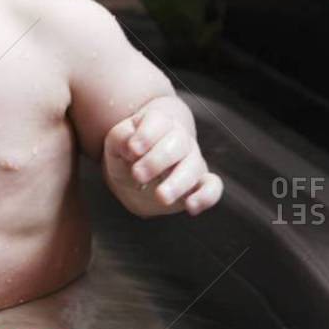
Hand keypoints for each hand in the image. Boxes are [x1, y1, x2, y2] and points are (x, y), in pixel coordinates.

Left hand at [103, 98, 222, 216]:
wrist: (136, 178)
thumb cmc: (126, 156)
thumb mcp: (115, 145)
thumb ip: (120, 138)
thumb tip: (131, 146)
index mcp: (158, 124)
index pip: (159, 121)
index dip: (147, 134)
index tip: (132, 150)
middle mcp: (179, 139)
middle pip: (178, 142)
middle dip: (158, 160)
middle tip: (138, 175)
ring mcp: (192, 160)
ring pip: (194, 166)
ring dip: (178, 182)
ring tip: (161, 197)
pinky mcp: (199, 183)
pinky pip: (212, 187)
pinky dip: (206, 196)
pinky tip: (191, 206)